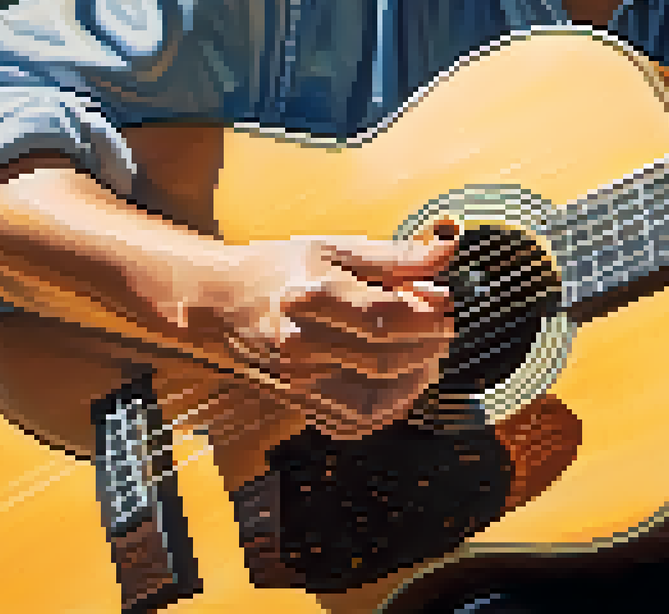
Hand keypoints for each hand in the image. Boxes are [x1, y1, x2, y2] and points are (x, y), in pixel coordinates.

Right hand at [175, 235, 456, 438]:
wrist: (218, 305)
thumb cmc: (280, 269)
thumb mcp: (335, 249)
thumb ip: (396, 256)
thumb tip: (449, 252)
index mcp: (313, 295)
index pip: (387, 318)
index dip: (429, 316)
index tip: (445, 304)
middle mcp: (302, 343)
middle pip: (387, 359)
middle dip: (430, 347)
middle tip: (443, 328)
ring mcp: (298, 379)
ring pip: (377, 398)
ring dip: (416, 379)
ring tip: (427, 353)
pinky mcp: (299, 402)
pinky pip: (356, 420)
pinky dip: (389, 407)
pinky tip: (401, 382)